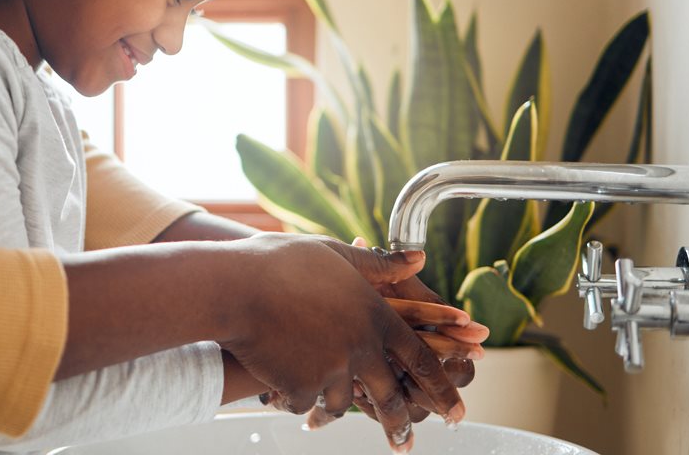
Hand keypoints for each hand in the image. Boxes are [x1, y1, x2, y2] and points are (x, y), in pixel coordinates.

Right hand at [218, 233, 463, 452]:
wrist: (234, 287)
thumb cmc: (278, 263)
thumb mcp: (335, 253)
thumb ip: (379, 264)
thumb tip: (419, 257)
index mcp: (374, 313)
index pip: (420, 357)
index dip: (441, 385)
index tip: (454, 409)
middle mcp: (360, 345)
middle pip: (390, 396)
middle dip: (399, 425)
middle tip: (406, 445)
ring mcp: (332, 368)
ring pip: (342, 403)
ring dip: (329, 407)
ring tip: (319, 418)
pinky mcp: (302, 385)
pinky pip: (304, 403)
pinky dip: (295, 399)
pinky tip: (281, 392)